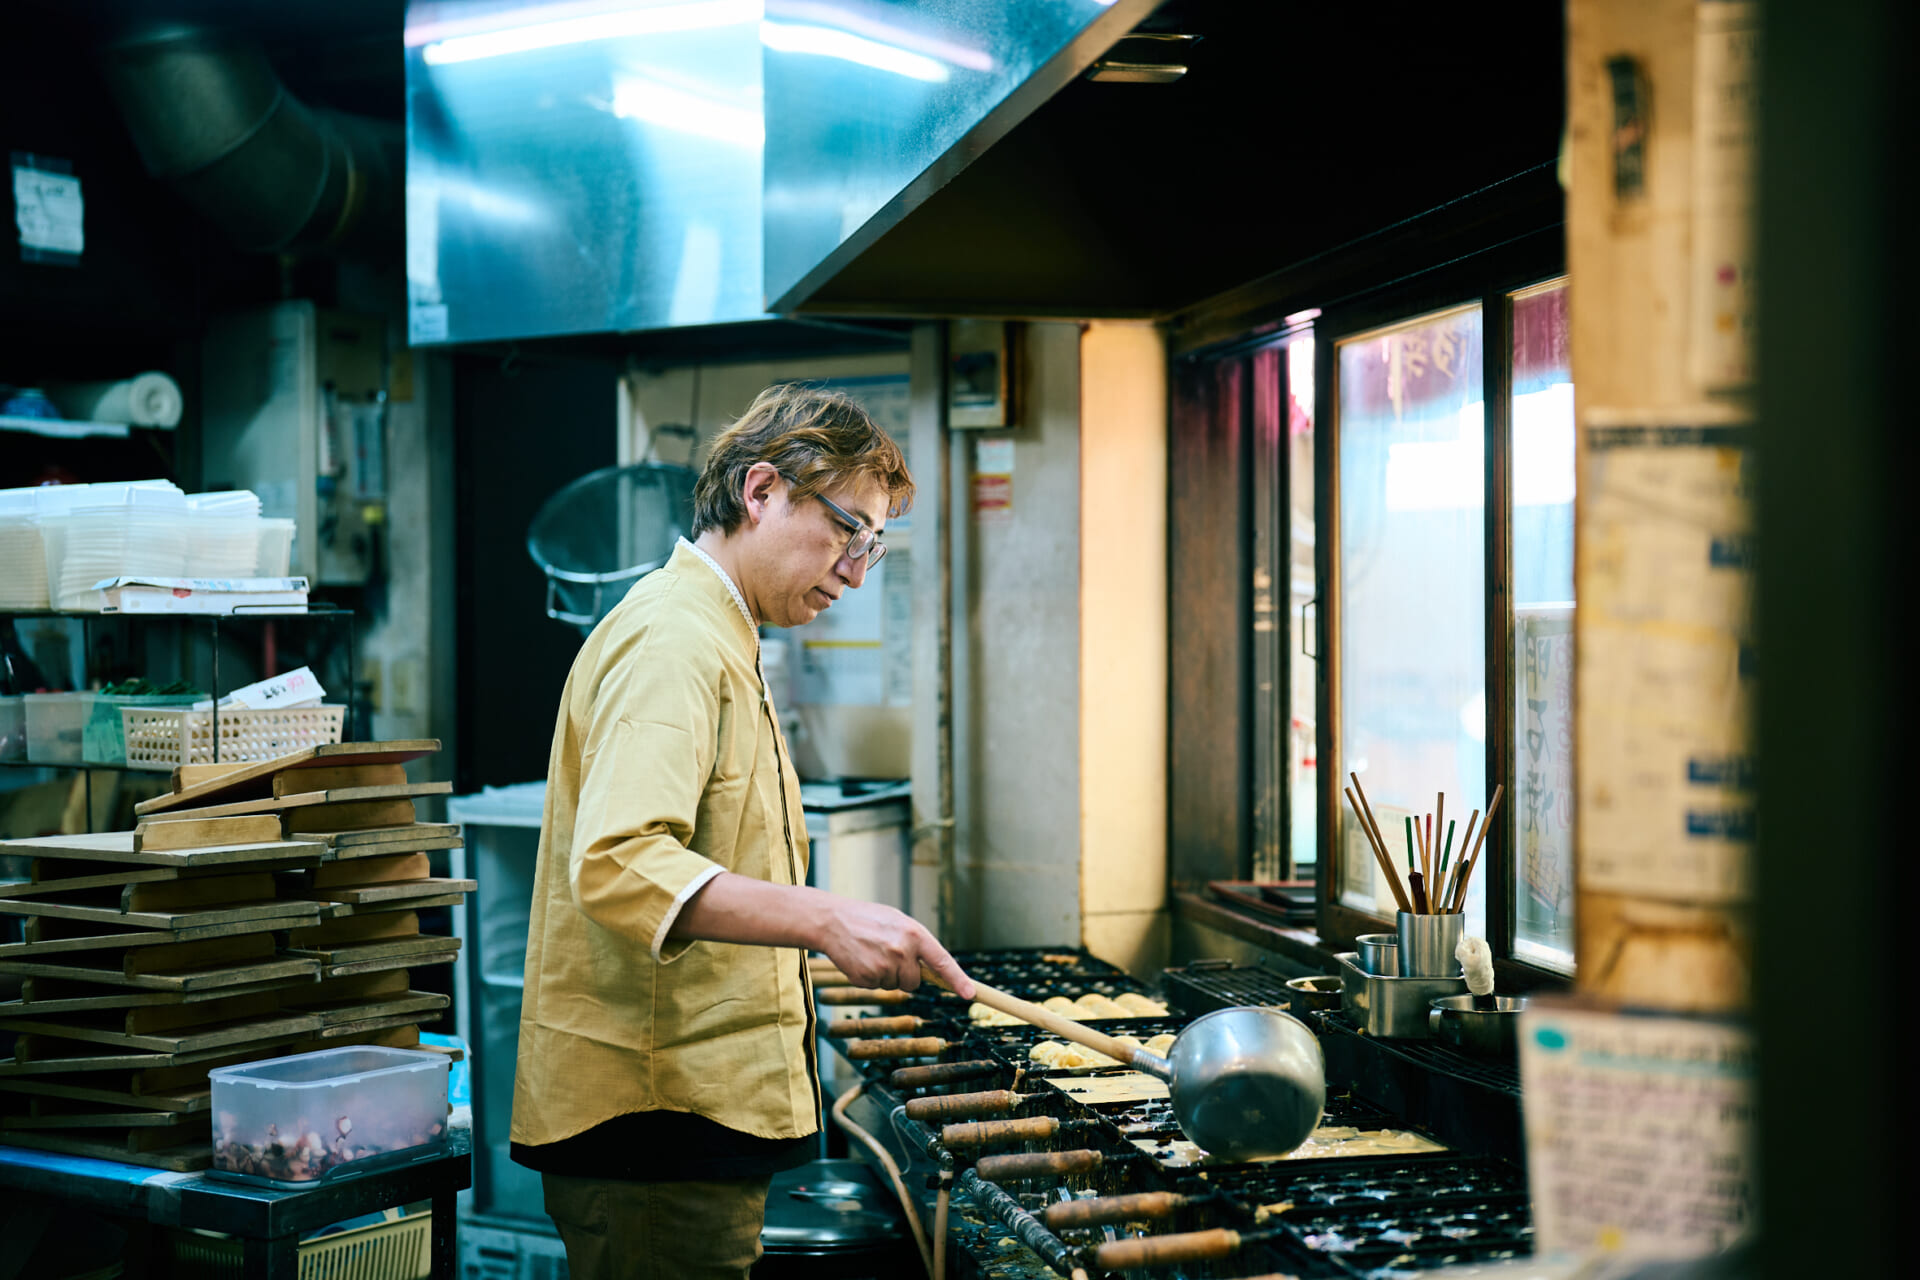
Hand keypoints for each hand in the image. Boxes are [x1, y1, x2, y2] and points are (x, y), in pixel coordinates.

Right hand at [818, 897, 974, 999]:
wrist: (833, 921)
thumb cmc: (868, 919)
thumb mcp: (898, 922)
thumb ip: (917, 942)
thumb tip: (934, 966)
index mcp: (914, 933)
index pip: (942, 961)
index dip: (958, 980)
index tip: (970, 994)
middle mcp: (903, 951)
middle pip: (914, 982)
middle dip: (904, 974)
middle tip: (886, 954)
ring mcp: (885, 966)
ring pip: (895, 985)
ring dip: (885, 975)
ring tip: (871, 953)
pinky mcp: (867, 978)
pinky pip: (876, 987)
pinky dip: (869, 978)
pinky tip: (861, 960)